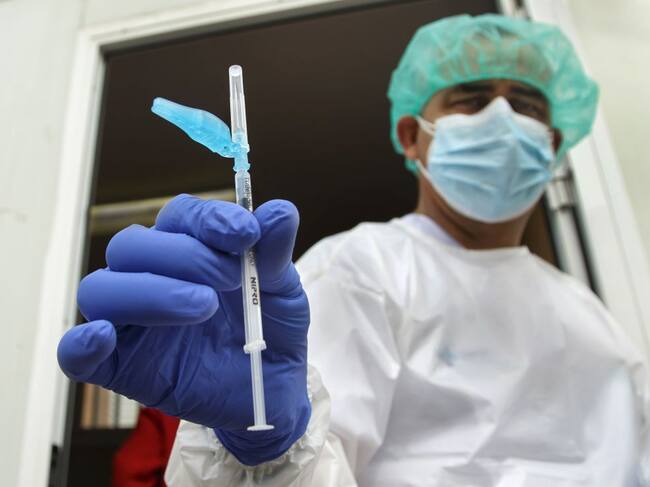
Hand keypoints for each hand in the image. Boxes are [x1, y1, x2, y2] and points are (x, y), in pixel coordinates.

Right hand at [57, 195, 310, 464]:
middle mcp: (150, 277)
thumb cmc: (272, 330)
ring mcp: (131, 321)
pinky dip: (80, 344)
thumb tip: (282, 211)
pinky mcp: (120, 366)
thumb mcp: (282, 292)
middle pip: (132, 245)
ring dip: (149, 292)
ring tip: (203, 307)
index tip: (246, 233)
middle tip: (231, 279)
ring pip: (101, 289)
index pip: (178, 216)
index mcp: (188, 250)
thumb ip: (275, 253)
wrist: (273, 389)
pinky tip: (103, 338)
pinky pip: (76, 353)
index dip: (207, 219)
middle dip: (184, 255)